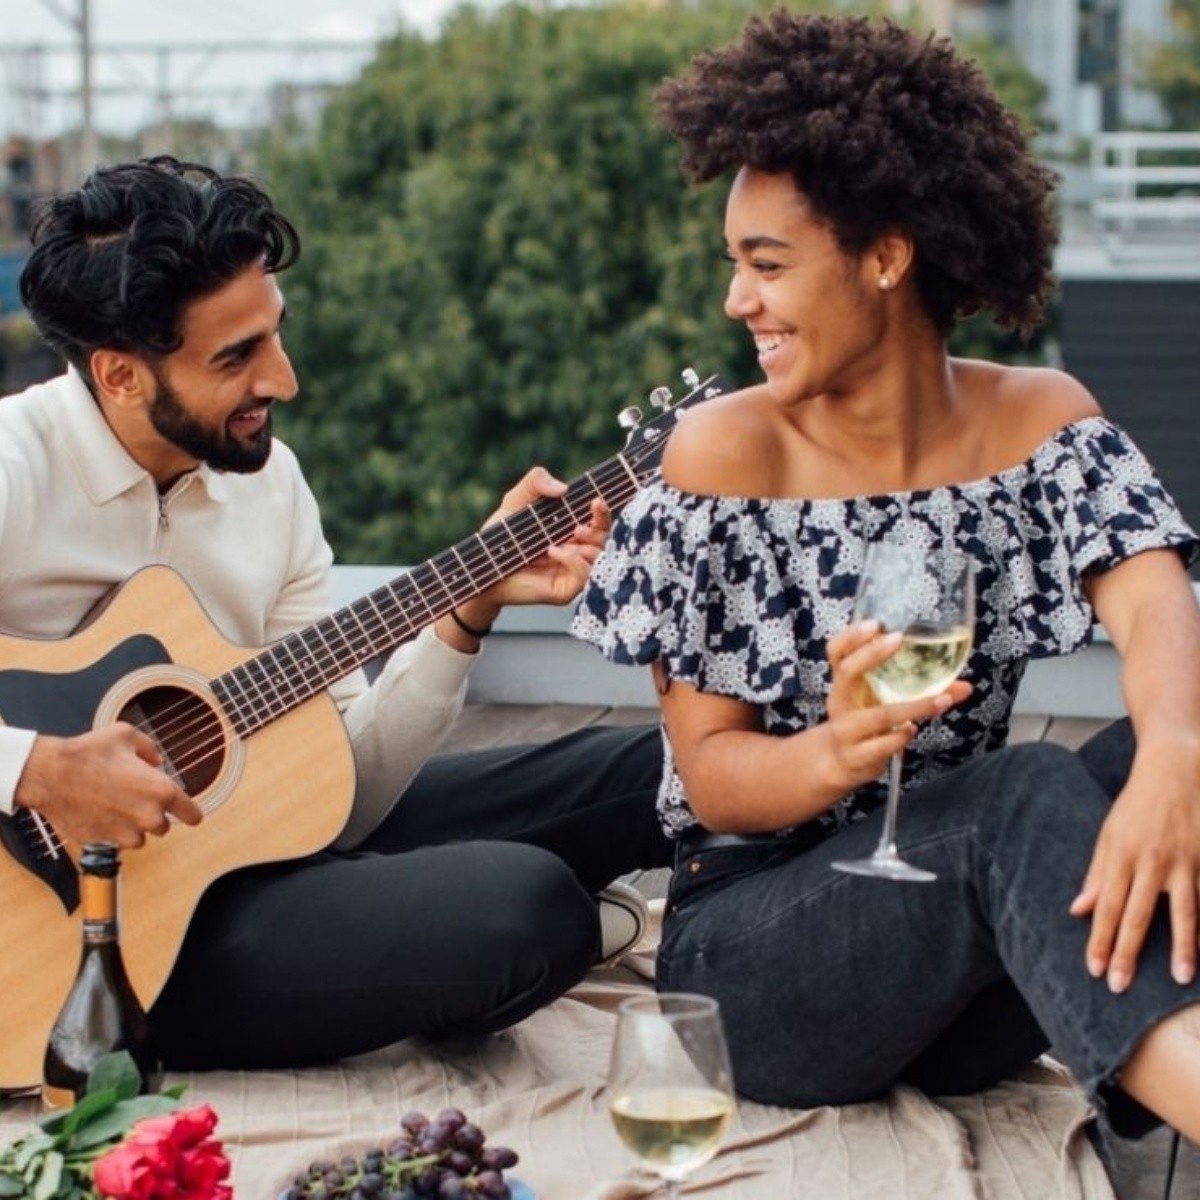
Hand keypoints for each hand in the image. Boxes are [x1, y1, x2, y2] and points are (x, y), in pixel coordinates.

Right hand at [15, 725, 203, 848]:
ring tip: (114, 805)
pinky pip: (114, 841)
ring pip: (140, 838)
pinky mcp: (101, 841)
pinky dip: (110, 831)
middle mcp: (147, 817)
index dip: (191, 813)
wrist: (50, 774)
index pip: (192, 815)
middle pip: (164, 827)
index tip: (188, 813)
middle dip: (153, 814)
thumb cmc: (89, 753)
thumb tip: (156, 762)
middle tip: (134, 797)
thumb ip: (149, 749)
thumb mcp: (127, 735)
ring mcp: (123, 833)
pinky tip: (98, 812)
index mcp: (161, 791)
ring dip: (133, 826)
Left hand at [454, 467, 610, 633]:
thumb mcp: (517, 500)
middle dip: (598, 529)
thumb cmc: (501, 534)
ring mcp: (572, 572)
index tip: (596, 502)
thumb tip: (564, 488)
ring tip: (558, 542)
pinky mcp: (565, 590)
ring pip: (599, 558)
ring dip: (586, 548)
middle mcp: (576, 550)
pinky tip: (554, 552)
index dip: (603, 512)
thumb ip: (536, 481)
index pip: (600, 521)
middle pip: (606, 539)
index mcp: (571, 529)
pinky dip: (574, 562)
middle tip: (577, 527)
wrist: (483, 565)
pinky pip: (584, 576)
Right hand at [819, 620, 971, 793]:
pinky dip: (900, 737)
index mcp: (845, 683)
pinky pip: (879, 746)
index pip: (836, 651)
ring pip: (877, 715)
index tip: (875, 624)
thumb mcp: (881, 702)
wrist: (836, 763)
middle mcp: (841, 702)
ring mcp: (846, 730)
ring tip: (940, 700)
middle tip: (898, 639)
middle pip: (847, 672)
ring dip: (913, 707)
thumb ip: (920, 692)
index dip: (851, 636)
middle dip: (871, 654)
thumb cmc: (863, 722)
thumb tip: (965, 686)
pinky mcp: (856, 756)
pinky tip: (912, 730)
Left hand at [1070, 745, 1199, 990]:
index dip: (1100, 940)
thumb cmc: (1138, 804)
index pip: (1106, 907)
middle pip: (1136, 915)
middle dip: (1127, 953)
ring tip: (1179, 978)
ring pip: (1182, 911)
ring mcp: (1184, 860)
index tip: (1095, 970)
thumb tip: (1078, 910)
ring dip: (1181, 947)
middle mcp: (1150, 861)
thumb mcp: (1109, 834)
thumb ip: (1097, 874)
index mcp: (1120, 855)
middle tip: (1120, 986)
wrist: (1176, 766)